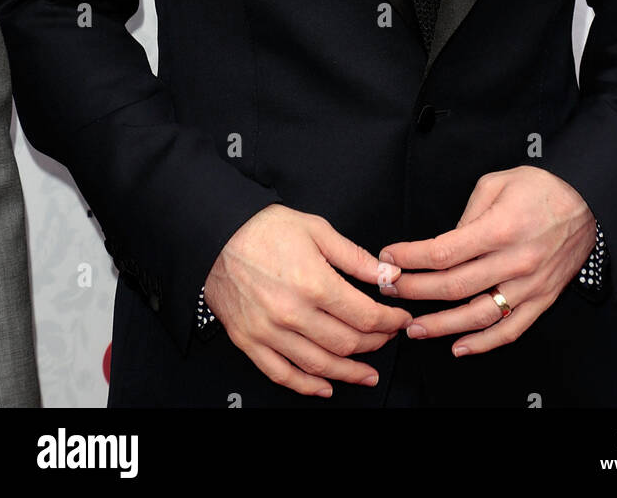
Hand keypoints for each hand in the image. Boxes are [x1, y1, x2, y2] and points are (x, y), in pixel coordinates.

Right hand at [204, 203, 413, 397]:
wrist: (217, 234)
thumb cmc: (265, 228)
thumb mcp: (317, 230)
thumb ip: (355, 257)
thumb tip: (388, 274)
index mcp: (314, 283)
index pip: (365, 316)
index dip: (389, 321)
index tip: (399, 319)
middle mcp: (292, 313)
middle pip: (346, 343)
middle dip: (374, 344)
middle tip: (386, 338)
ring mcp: (269, 332)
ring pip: (319, 366)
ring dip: (349, 373)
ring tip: (367, 374)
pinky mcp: (249, 342)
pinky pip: (282, 375)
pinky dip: (307, 387)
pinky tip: (325, 387)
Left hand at [377, 166, 595, 355]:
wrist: (590, 201)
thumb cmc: (543, 187)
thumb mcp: (498, 183)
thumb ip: (467, 213)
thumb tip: (445, 244)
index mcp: (501, 228)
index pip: (444, 252)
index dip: (411, 258)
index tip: (391, 258)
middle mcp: (515, 261)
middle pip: (454, 285)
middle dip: (415, 290)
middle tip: (391, 289)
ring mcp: (530, 284)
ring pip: (478, 315)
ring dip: (441, 325)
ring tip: (415, 327)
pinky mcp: (542, 298)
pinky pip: (511, 329)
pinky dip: (483, 343)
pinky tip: (459, 346)